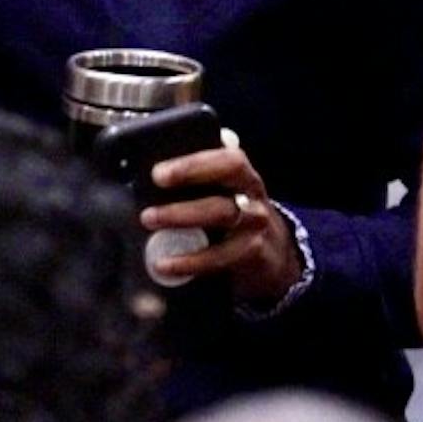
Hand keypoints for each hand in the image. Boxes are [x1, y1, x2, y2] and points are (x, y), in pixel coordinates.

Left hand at [141, 143, 302, 306]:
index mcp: (242, 174)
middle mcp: (252, 194)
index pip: (226, 158)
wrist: (272, 255)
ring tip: (149, 219)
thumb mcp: (224, 194)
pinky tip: (164, 263)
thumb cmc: (234, 216)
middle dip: (187, 178)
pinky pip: (219, 256)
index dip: (193, 163)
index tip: (158, 172)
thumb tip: (150, 178)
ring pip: (222, 212)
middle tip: (153, 186)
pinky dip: (188, 260)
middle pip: (227, 177)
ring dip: (182, 215)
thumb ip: (198, 181)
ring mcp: (255, 223)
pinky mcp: (252, 253)